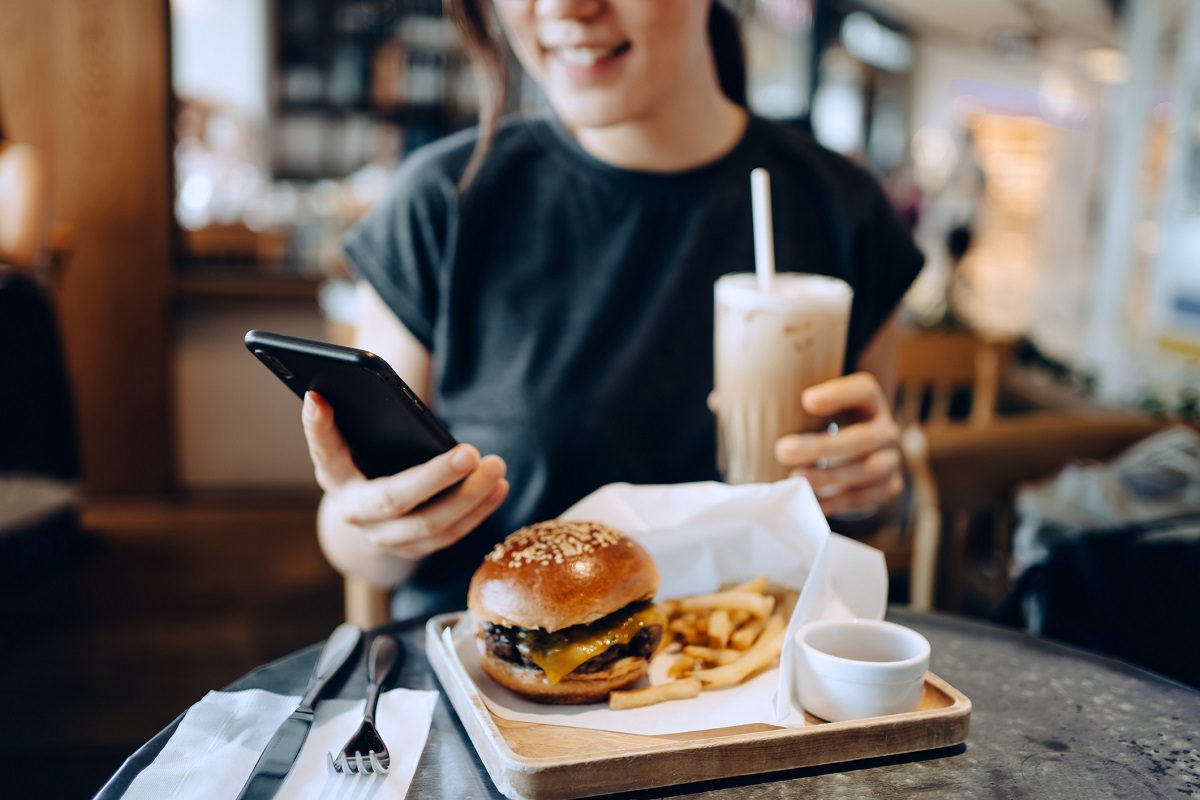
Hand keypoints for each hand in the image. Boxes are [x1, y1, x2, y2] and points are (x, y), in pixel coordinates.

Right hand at [302, 391, 508, 575]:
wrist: (370, 513)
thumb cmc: (367, 459)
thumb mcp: (356, 440)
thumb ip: (352, 420)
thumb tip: (332, 389)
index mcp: (334, 477)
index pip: (325, 451)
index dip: (319, 428)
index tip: (319, 397)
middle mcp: (355, 513)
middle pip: (395, 498)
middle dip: (436, 477)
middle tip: (471, 453)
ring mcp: (385, 538)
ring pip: (432, 524)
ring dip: (470, 497)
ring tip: (496, 467)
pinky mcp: (414, 549)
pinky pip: (450, 535)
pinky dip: (478, 511)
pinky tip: (499, 488)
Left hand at [773, 373, 902, 517]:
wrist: (865, 457)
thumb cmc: (829, 425)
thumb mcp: (821, 409)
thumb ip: (792, 405)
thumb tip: (738, 403)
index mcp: (869, 401)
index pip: (863, 389)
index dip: (838, 394)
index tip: (806, 400)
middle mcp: (886, 429)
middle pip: (862, 437)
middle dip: (822, 447)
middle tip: (782, 450)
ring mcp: (891, 460)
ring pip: (866, 470)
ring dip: (828, 477)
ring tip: (795, 479)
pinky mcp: (889, 488)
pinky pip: (863, 498)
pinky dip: (835, 501)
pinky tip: (809, 500)